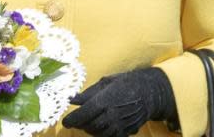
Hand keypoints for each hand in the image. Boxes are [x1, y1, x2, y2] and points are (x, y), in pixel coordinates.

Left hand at [61, 68, 177, 136]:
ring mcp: (120, 124)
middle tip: (75, 121)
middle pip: (90, 126)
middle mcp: (112, 114)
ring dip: (90, 130)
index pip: (84, 114)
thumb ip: (87, 93)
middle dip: (80, 125)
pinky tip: (99, 127)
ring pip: (99, 134)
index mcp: (105, 100)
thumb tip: (71, 99)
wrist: (148, 92)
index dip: (73, 119)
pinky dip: (101, 134)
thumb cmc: (125, 83)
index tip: (65, 122)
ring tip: (86, 123)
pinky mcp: (126, 131)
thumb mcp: (105, 82)